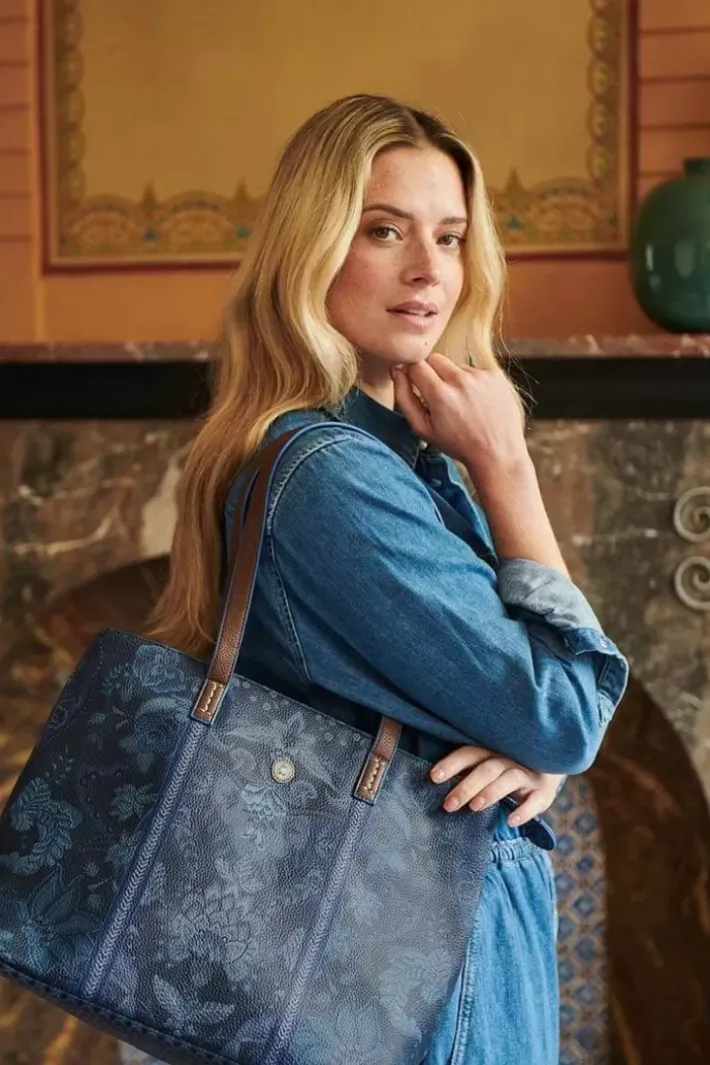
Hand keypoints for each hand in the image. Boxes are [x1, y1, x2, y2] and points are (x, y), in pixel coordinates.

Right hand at [391, 353, 527, 478]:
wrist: (497, 452)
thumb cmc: (457, 444)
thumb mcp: (423, 428)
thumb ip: (404, 397)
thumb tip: (396, 370)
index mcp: (440, 395)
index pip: (415, 364)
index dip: (412, 373)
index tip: (416, 384)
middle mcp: (461, 380)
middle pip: (434, 358)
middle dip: (431, 372)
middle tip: (438, 395)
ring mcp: (481, 376)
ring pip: (455, 365)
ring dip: (453, 378)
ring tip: (461, 402)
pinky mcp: (495, 375)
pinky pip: (474, 369)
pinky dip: (472, 381)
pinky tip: (476, 401)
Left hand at [429, 745, 563, 826]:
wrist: (550, 760)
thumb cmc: (508, 764)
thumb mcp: (490, 760)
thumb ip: (469, 767)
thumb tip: (433, 778)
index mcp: (493, 749)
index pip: (470, 753)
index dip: (452, 764)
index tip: (433, 777)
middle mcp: (511, 758)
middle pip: (487, 768)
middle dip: (467, 786)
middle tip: (448, 804)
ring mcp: (529, 773)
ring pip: (509, 779)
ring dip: (491, 792)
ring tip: (475, 807)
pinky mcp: (544, 791)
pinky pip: (536, 801)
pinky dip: (524, 811)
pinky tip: (511, 821)